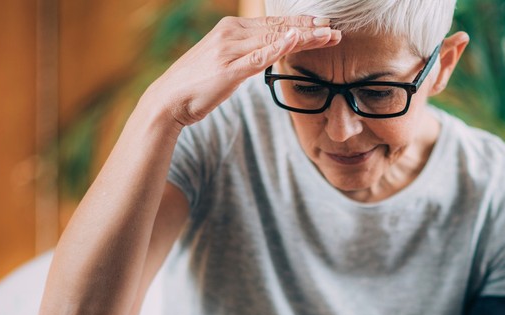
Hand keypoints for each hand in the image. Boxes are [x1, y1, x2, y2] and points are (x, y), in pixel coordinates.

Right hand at [148, 15, 341, 127]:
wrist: (169, 100)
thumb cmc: (197, 85)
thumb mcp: (226, 64)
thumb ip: (248, 55)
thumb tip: (270, 53)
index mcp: (232, 29)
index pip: (273, 24)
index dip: (300, 24)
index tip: (323, 25)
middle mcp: (231, 34)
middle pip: (278, 27)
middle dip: (309, 27)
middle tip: (335, 28)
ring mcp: (230, 50)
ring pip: (275, 39)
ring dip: (304, 36)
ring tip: (328, 35)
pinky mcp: (229, 70)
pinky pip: (259, 57)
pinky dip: (279, 47)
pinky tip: (296, 40)